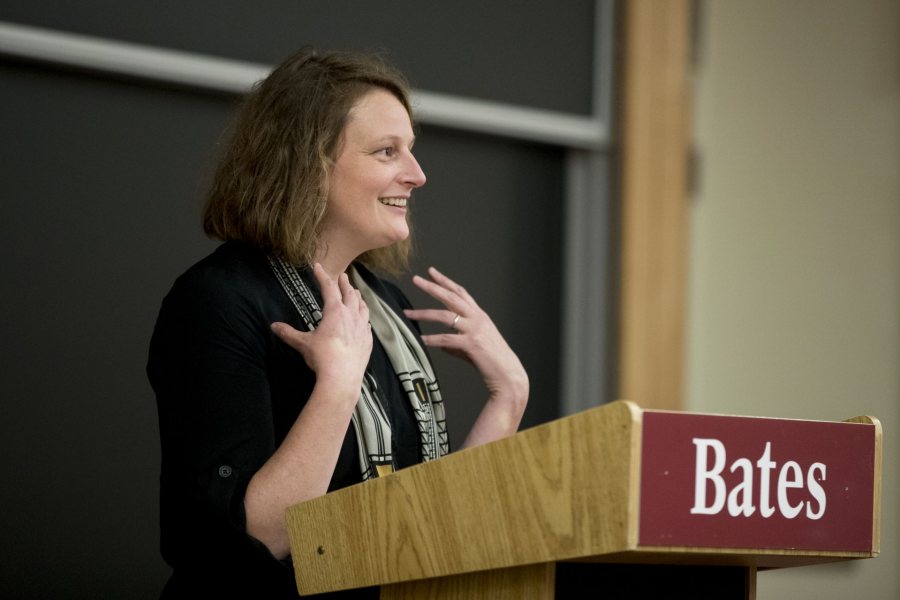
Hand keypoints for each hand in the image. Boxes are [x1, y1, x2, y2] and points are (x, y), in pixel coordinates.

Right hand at [270, 263, 371, 384]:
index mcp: (335, 311)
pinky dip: (364, 317)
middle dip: (345, 283)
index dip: (322, 276)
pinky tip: (364, 319)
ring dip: (358, 298)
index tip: (318, 267)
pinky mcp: (368, 340)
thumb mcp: (303, 343)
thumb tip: (274, 326)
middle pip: (349, 294)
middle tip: (344, 276)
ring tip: (356, 293)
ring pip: (362, 306)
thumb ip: (289, 333)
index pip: (328, 288)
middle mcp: (351, 315)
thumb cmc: (322, 357)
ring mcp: (362, 327)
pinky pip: (367, 323)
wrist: (342, 377)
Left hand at [404, 267, 528, 401]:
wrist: (508, 373)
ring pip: (445, 316)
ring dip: (424, 314)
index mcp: (479, 315)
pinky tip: (419, 340)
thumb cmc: (492, 360)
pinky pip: (445, 339)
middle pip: (451, 297)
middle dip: (432, 287)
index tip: (431, 272)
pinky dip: (430, 340)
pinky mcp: (471, 344)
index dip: (445, 281)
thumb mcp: (474, 343)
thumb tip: (440, 342)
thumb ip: (457, 340)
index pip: (460, 292)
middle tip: (416, 279)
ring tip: (408, 313)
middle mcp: (477, 318)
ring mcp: (475, 330)